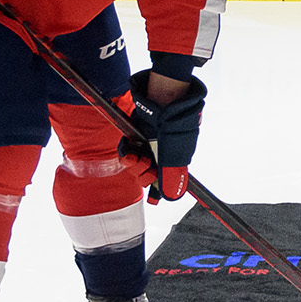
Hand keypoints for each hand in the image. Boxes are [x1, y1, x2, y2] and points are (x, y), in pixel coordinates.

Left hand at [120, 70, 205, 202]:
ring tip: (137, 156)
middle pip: (145, 175)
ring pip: (133, 165)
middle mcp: (159, 153)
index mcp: (172, 159)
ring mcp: (146, 145)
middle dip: (143, 174)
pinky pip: (124, 151)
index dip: (156, 190)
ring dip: (133, 164)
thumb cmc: (176, 127)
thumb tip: (172, 196)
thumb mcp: (175, 155)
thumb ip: (171, 176)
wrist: (165, 101)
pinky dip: (125, 153)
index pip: (162, 180)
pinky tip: (129, 150)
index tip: (152, 200)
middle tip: (146, 164)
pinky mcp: (134, 136)